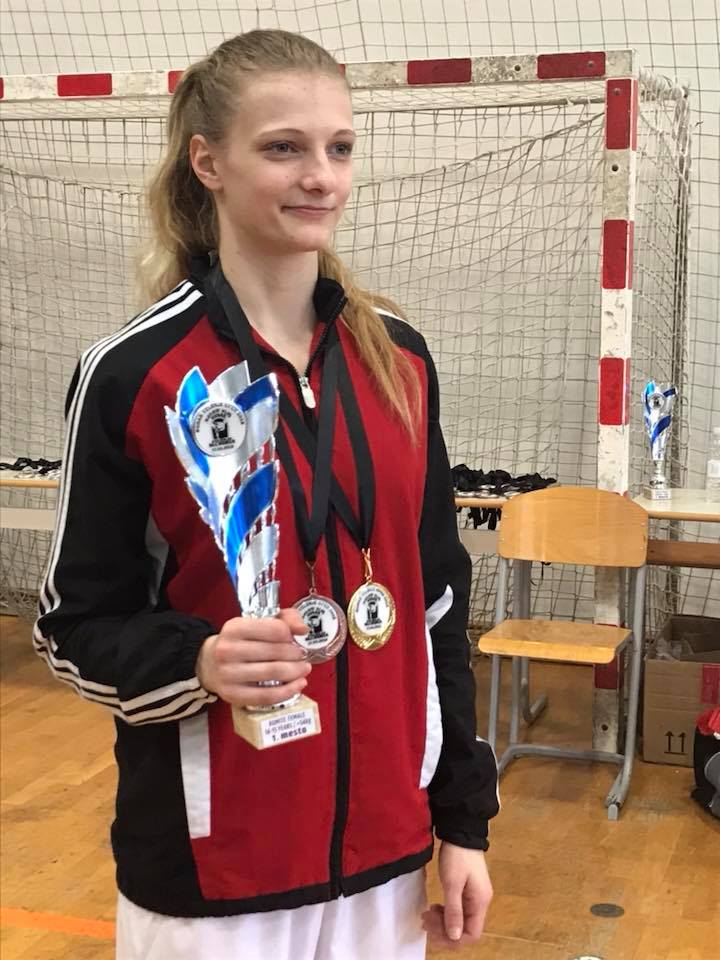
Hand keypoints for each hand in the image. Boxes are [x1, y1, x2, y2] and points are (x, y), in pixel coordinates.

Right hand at [196, 609, 310, 707]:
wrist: (208, 663)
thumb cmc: (240, 641)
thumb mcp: (256, 622)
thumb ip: (284, 619)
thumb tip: (303, 629)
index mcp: (235, 628)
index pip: (274, 629)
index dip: (291, 634)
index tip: (295, 639)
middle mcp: (228, 650)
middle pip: (276, 652)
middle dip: (296, 655)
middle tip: (303, 656)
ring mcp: (228, 674)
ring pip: (273, 673)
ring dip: (295, 672)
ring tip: (304, 669)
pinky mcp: (232, 694)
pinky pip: (266, 696)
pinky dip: (287, 691)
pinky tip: (298, 685)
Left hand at [422, 842, 492, 948]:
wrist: (460, 831)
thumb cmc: (457, 857)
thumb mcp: (452, 883)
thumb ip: (453, 911)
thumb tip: (455, 937)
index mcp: (480, 902)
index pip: (472, 934)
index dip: (453, 939)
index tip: (433, 933)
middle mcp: (480, 902)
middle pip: (465, 929)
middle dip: (444, 930)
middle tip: (424, 921)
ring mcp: (474, 896)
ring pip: (460, 919)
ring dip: (443, 921)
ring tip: (426, 915)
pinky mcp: (467, 889)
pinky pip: (457, 909)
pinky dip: (445, 912)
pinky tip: (434, 907)